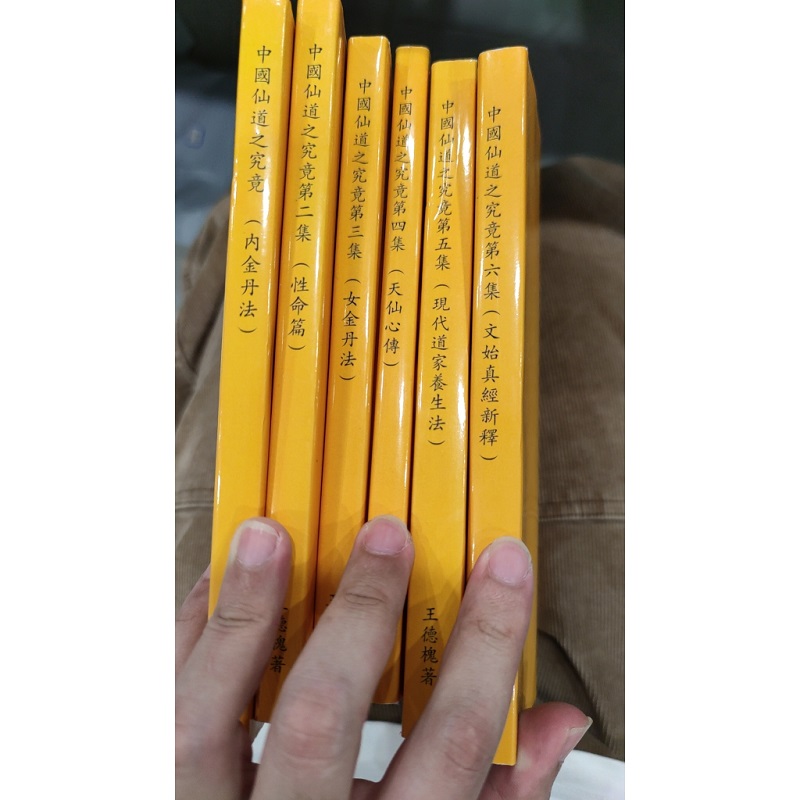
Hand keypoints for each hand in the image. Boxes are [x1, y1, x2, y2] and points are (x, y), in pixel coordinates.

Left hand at [176, 515, 590, 798]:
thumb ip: (498, 796)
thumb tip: (558, 720)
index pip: (451, 744)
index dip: (487, 645)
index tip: (504, 566)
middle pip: (322, 722)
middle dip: (358, 617)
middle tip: (386, 539)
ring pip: (203, 718)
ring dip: (241, 615)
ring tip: (268, 536)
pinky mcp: (153, 789)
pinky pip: (158, 707)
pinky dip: (187, 635)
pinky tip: (220, 581)